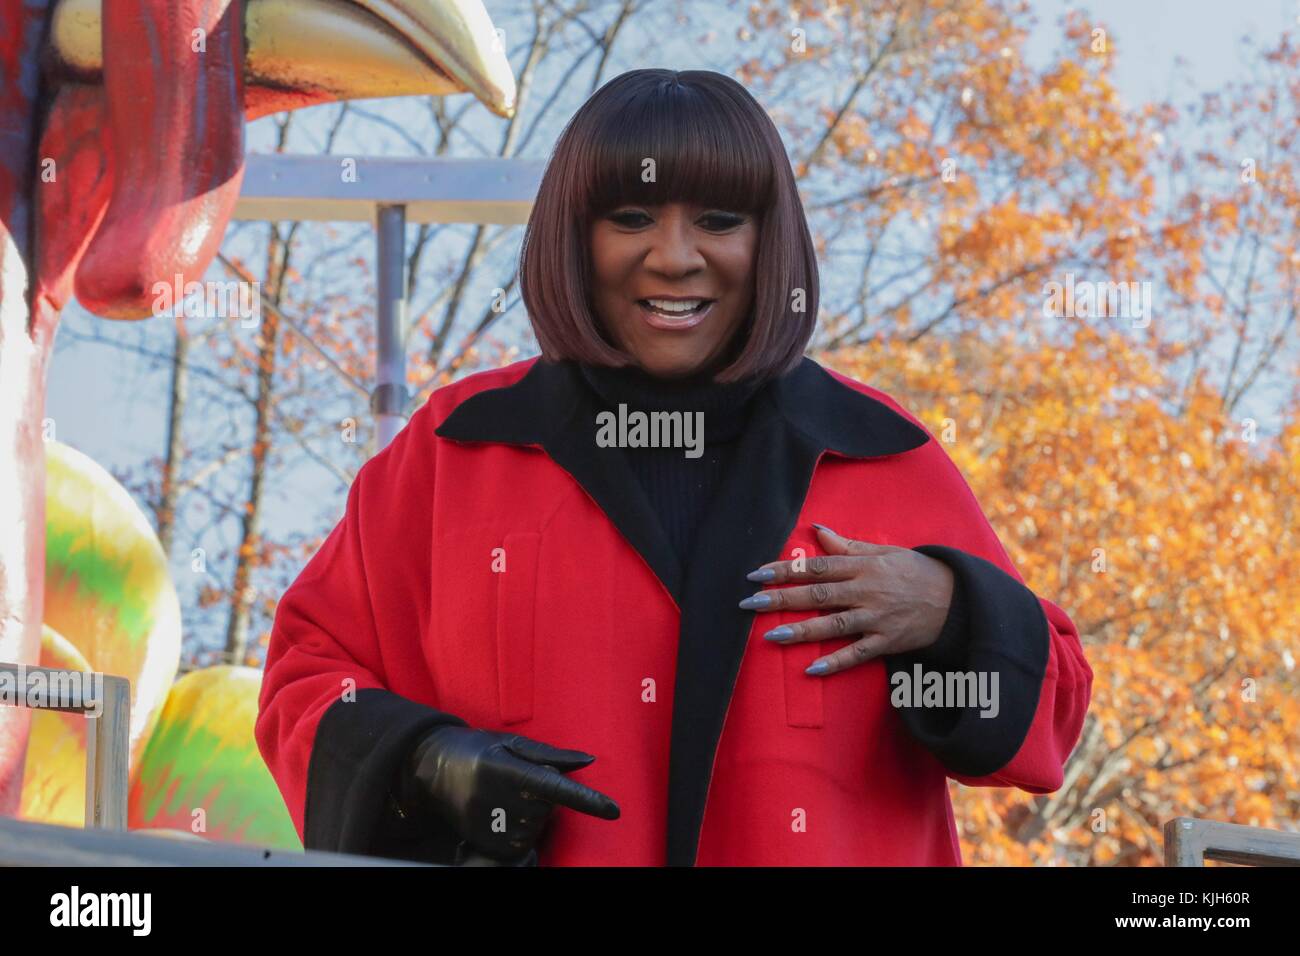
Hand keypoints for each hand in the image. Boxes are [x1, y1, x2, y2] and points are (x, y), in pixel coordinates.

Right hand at [402, 725, 619, 862]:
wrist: (432, 767)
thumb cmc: (478, 749)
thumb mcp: (511, 742)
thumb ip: (551, 754)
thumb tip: (588, 759)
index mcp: (505, 768)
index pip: (553, 786)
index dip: (585, 799)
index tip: (613, 810)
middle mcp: (494, 797)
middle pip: (547, 808)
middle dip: (542, 796)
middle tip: (515, 781)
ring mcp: (486, 823)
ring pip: (535, 827)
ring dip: (531, 814)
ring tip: (505, 796)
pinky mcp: (482, 841)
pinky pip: (520, 845)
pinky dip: (521, 832)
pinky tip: (503, 814)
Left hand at [740, 524, 954, 676]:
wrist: (956, 598)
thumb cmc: (914, 571)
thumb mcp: (883, 552)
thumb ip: (847, 546)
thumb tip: (816, 530)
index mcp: (863, 566)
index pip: (817, 566)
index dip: (785, 569)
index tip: (757, 574)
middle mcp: (867, 591)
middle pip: (819, 594)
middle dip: (783, 598)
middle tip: (751, 604)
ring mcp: (877, 617)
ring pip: (834, 624)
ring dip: (802, 630)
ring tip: (772, 635)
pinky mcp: (887, 641)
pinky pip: (858, 654)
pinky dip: (836, 662)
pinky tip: (812, 669)